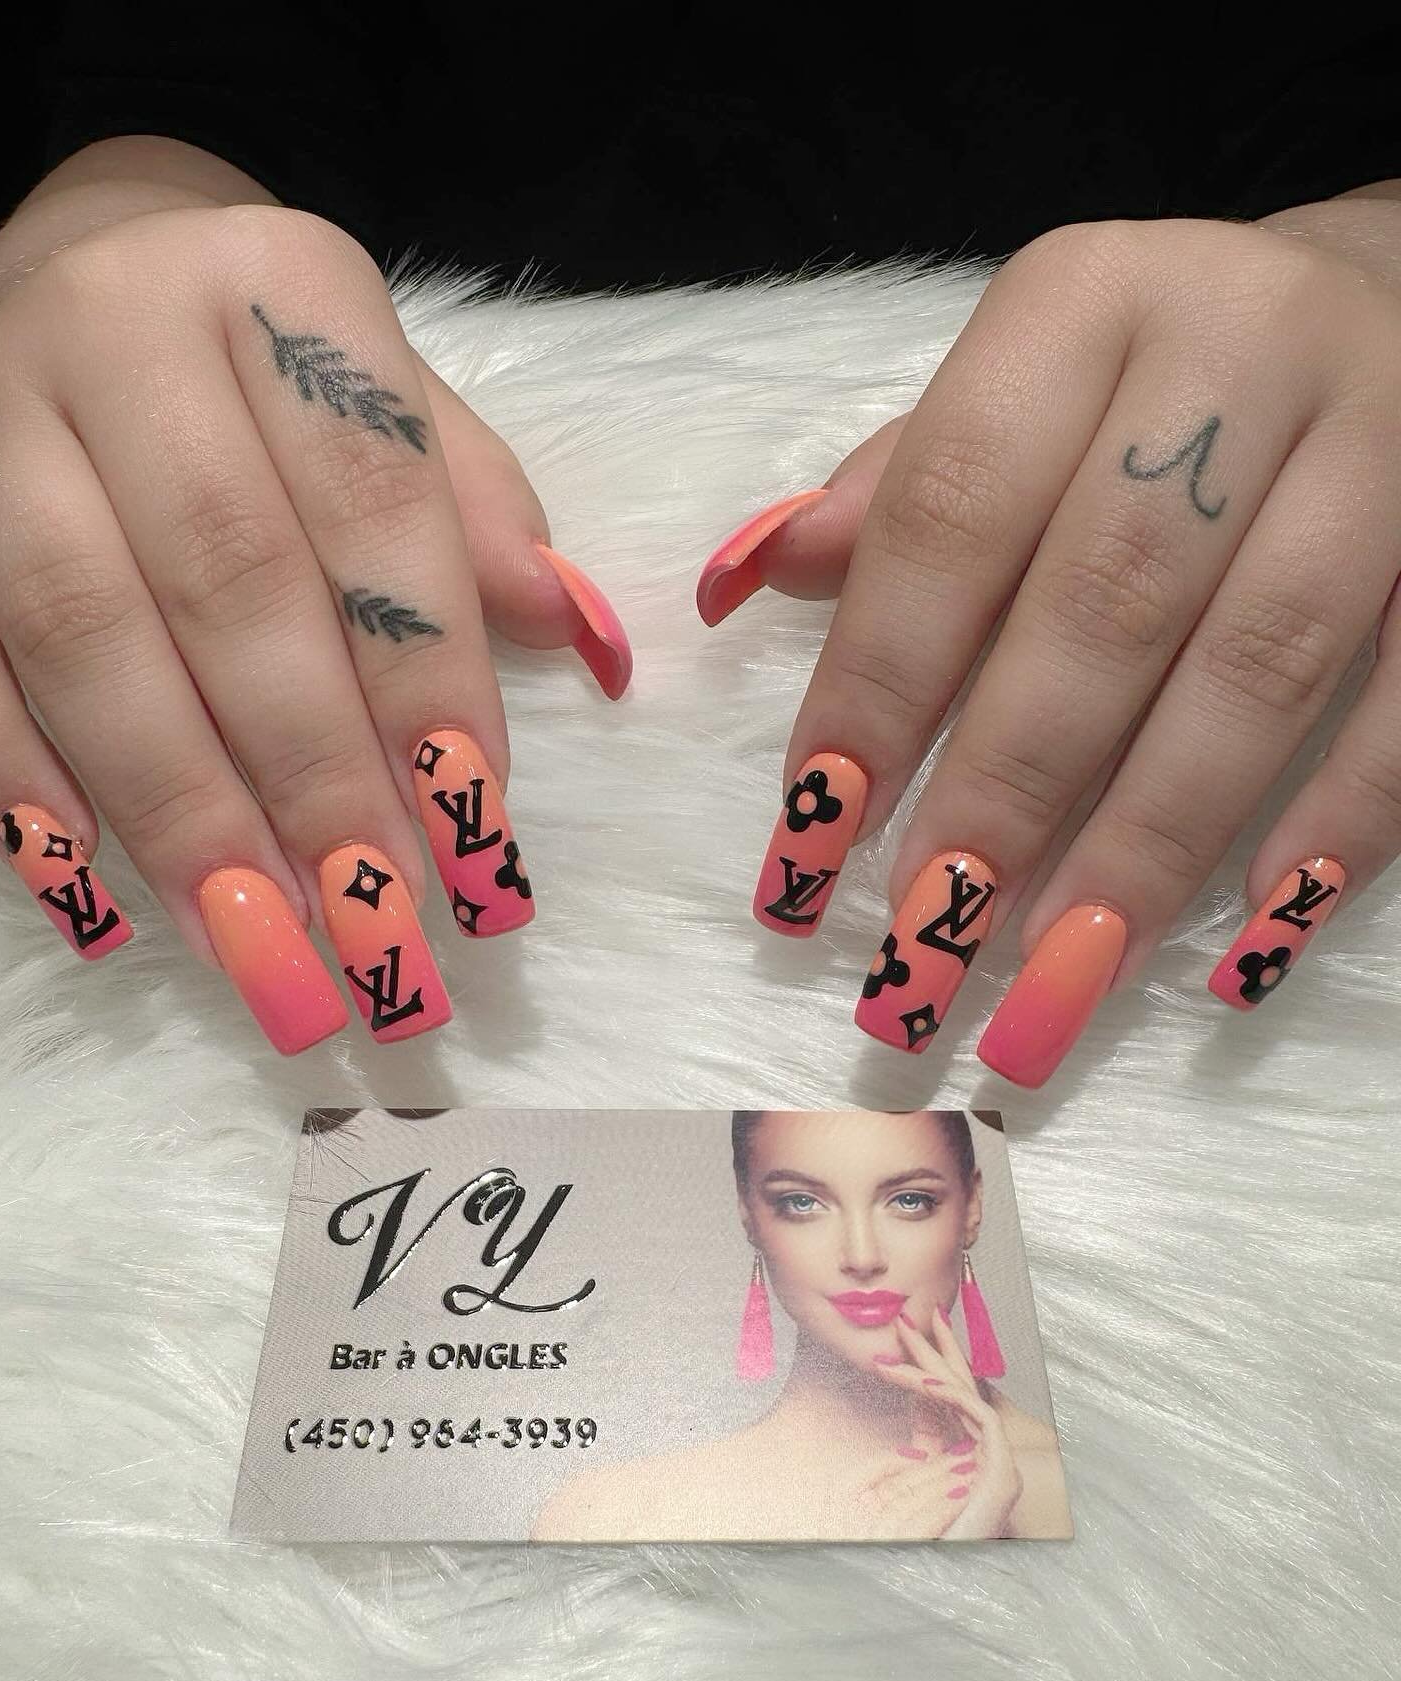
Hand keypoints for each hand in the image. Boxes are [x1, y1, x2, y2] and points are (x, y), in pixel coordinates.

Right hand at [0, 139, 628, 1053]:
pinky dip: (11, 785)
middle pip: (222, 576)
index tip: (473, 822)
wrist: (93, 265)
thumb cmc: (282, 373)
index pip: (371, 495)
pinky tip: (89, 891)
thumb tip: (586, 643)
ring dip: (174, 810)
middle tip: (373, 919)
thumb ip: (477, 519)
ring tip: (255, 946)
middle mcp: (122, 329)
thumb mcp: (402, 402)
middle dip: (307, 771)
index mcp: (278, 286)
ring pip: (76, 630)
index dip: (426, 669)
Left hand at [709, 199, 1400, 1085]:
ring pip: (1262, 661)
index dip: (877, 681)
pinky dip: (1344, 823)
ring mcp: (1385, 435)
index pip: (953, 507)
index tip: (815, 834)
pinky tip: (1252, 937)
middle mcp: (1240, 346)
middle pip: (1108, 597)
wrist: (1384, 300)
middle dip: (1008, 786)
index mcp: (1086, 301)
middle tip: (931, 935)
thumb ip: (900, 489)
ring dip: (1153, 837)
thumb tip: (749, 577)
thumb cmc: (1150, 382)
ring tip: (1060, 973)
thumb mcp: (1016, 389)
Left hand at [861, 1305, 1021, 1538]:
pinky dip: (949, 1396)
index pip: (944, 1406)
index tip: (905, 1344)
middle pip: (959, 1391)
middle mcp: (983, 1457)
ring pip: (965, 1396)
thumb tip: (860, 1478)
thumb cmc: (934, 1551)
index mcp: (963, 1462)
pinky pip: (977, 1417)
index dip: (926, 1371)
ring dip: (933, 1364)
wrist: (954, 1586)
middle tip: (914, 1314)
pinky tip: (921, 1382)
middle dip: (937, 1349)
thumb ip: (891, 1489)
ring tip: (905, 1336)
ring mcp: (996, 1463)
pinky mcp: (1001, 1469)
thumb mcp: (901, 1511)